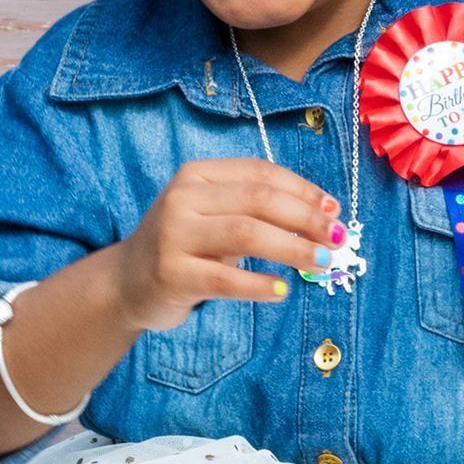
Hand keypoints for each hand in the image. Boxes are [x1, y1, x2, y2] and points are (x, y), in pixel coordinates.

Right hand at [109, 158, 343, 333]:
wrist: (126, 282)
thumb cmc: (186, 246)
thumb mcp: (215, 215)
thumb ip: (259, 210)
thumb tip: (326, 213)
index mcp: (198, 175)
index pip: (260, 173)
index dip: (302, 190)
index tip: (333, 209)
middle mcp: (183, 198)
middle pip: (258, 201)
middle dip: (305, 218)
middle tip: (337, 238)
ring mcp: (174, 235)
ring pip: (246, 234)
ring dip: (292, 248)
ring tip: (322, 262)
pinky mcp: (171, 274)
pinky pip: (226, 279)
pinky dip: (260, 284)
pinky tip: (283, 290)